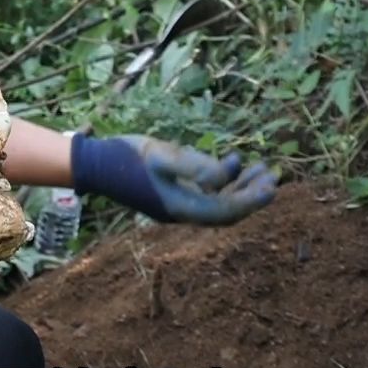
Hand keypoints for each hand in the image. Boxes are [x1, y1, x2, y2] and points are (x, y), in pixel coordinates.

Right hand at [70, 133, 276, 225]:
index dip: (251, 200)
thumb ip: (194, 165)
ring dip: (240, 187)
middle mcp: (182, 211)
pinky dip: (222, 183)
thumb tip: (224, 176)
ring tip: (260, 169)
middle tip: (272, 176)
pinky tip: (231, 164)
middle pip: (227, 211)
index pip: (226, 211)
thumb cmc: (126, 158)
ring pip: (218, 203)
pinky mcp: (172, 195)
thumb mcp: (161, 156)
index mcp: (181, 207)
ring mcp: (176, 204)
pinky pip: (206, 195)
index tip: (271, 186)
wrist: (95, 164)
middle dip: (251, 195)